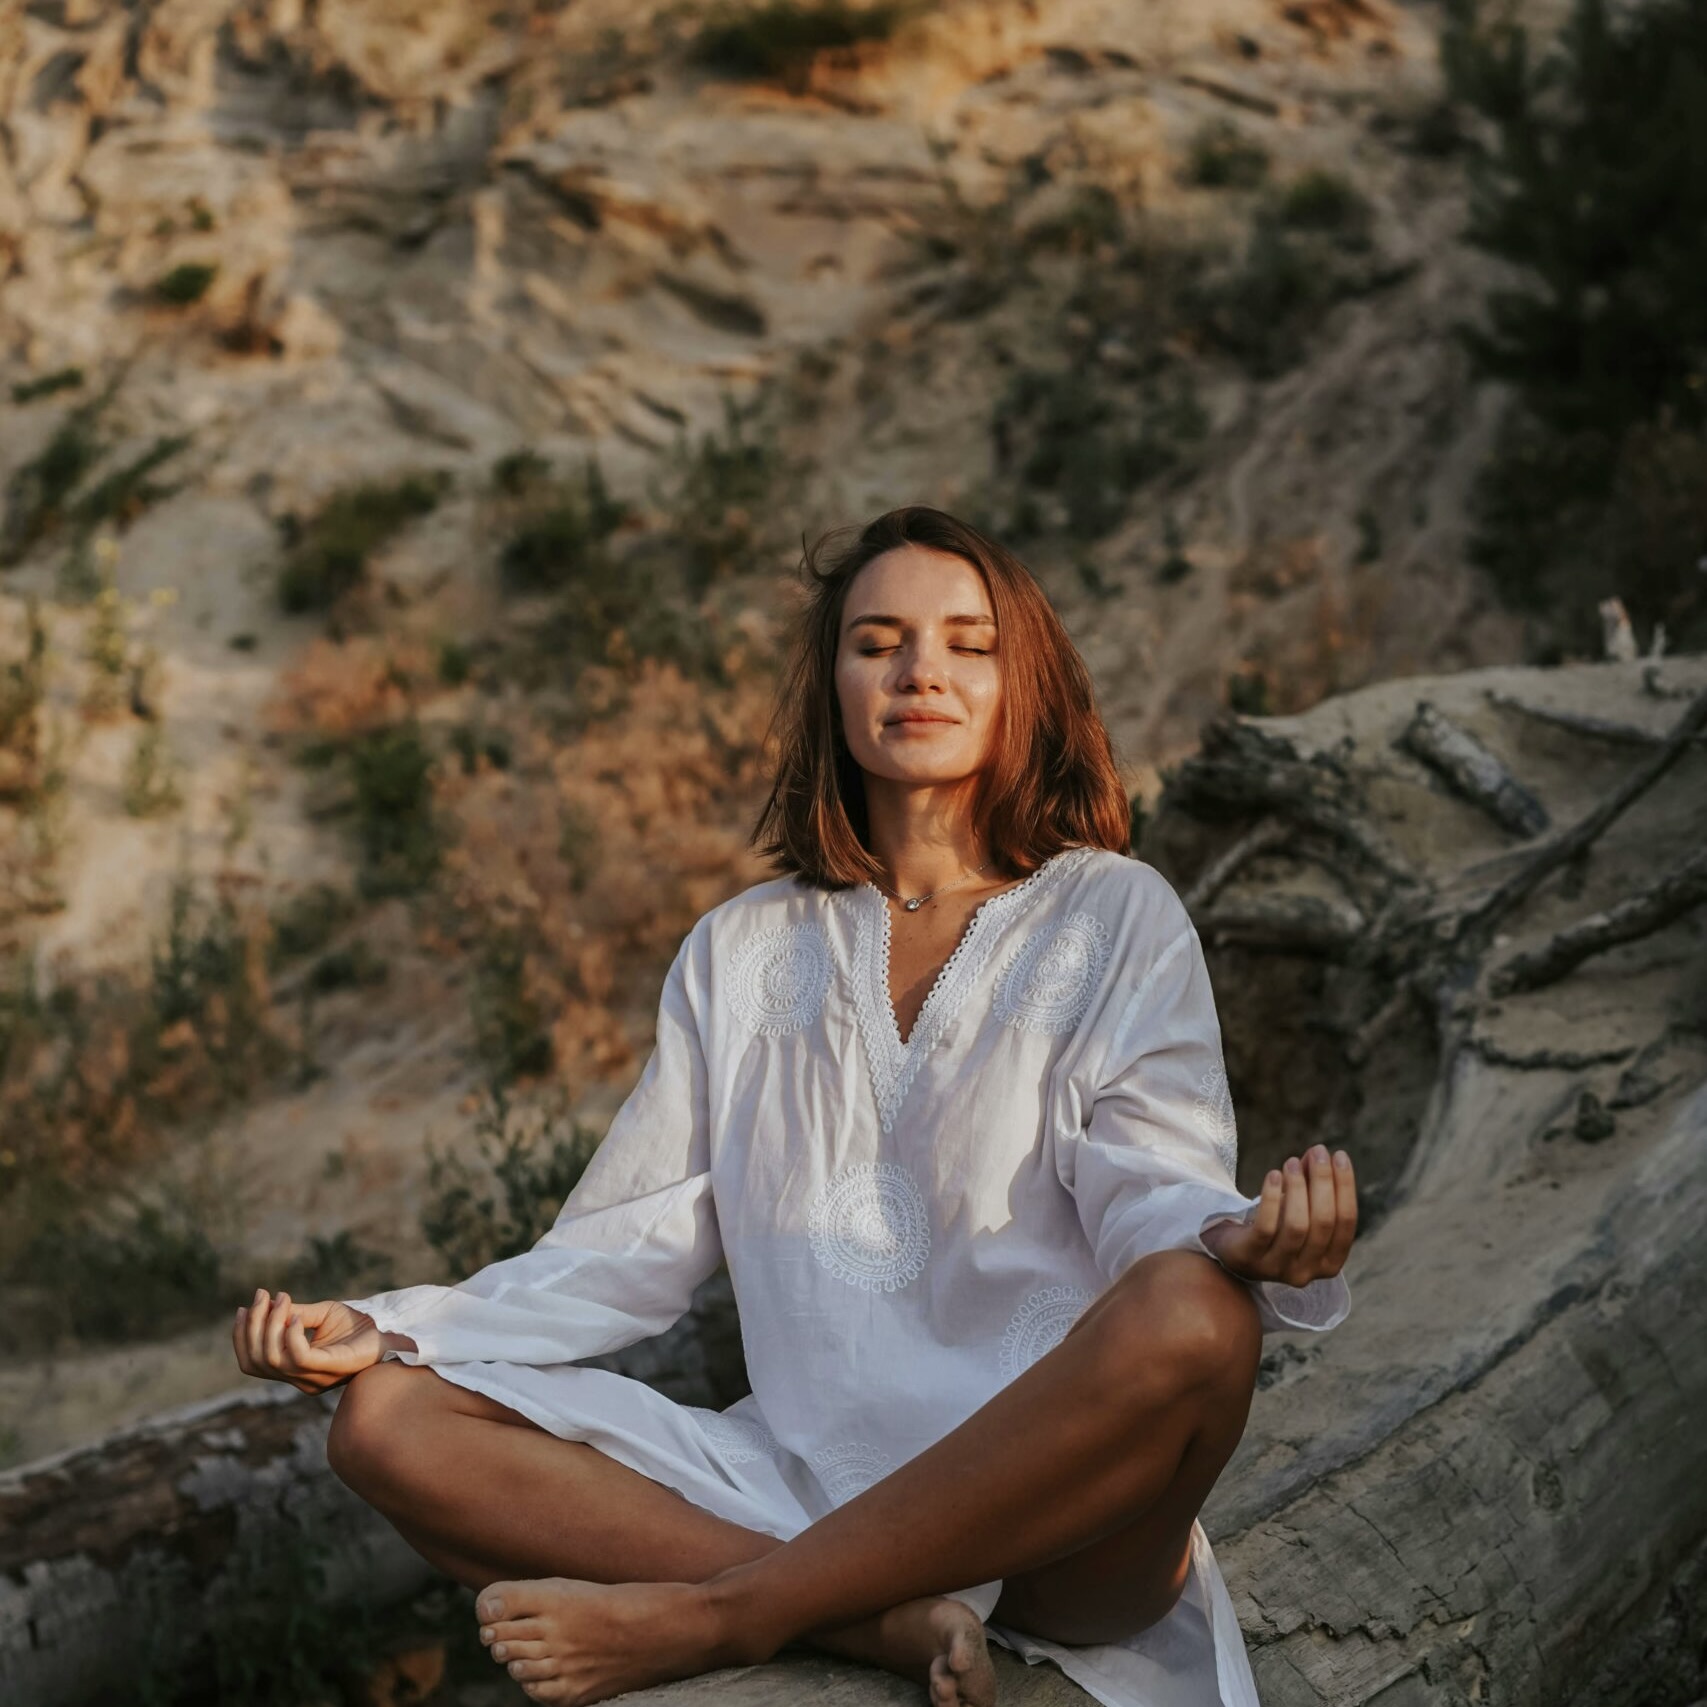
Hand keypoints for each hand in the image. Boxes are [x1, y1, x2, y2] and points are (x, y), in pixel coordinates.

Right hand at [232, 1288, 383, 1393]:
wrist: (389, 1331)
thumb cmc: (356, 1325)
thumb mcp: (319, 1315)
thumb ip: (293, 1313)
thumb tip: (266, 1304)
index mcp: (293, 1370)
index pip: (252, 1364)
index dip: (241, 1338)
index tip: (244, 1308)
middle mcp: (299, 1379)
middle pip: (257, 1361)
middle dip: (253, 1327)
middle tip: (262, 1296)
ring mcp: (313, 1378)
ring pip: (273, 1358)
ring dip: (270, 1325)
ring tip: (280, 1300)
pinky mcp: (329, 1368)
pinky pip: (298, 1356)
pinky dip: (291, 1334)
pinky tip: (297, 1315)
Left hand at [1201, 1145, 1356, 1288]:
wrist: (1231, 1250)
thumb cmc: (1274, 1226)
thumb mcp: (1298, 1207)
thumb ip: (1311, 1183)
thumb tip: (1319, 1153)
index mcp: (1329, 1263)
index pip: (1346, 1222)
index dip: (1345, 1186)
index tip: (1339, 1155)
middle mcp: (1307, 1272)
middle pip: (1323, 1222)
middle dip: (1323, 1182)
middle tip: (1317, 1152)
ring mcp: (1278, 1269)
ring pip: (1297, 1226)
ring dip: (1297, 1188)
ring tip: (1291, 1162)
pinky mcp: (1249, 1258)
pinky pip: (1265, 1227)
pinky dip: (1272, 1198)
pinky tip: (1273, 1176)